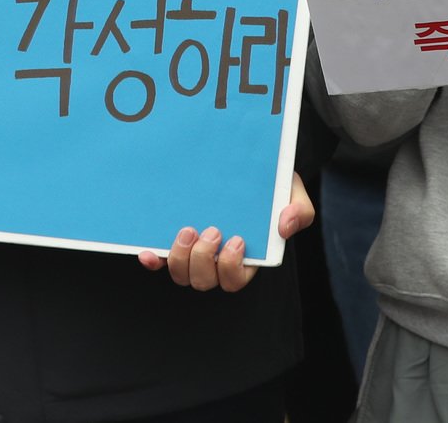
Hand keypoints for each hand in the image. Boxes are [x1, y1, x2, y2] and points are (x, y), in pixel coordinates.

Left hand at [136, 171, 313, 291]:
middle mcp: (218, 260)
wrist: (249, 165)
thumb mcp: (293, 192)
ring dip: (180, 258)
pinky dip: (153, 261)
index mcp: (246, 257)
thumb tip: (286, 226)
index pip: (235, 279)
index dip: (232, 268)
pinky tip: (148, 252)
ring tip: (188, 230)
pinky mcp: (178, 240)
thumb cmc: (272, 185)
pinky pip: (161, 260)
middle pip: (204, 281)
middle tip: (211, 230)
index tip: (236, 240)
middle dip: (204, 261)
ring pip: (182, 274)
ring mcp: (195, 251)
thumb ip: (299, 210)